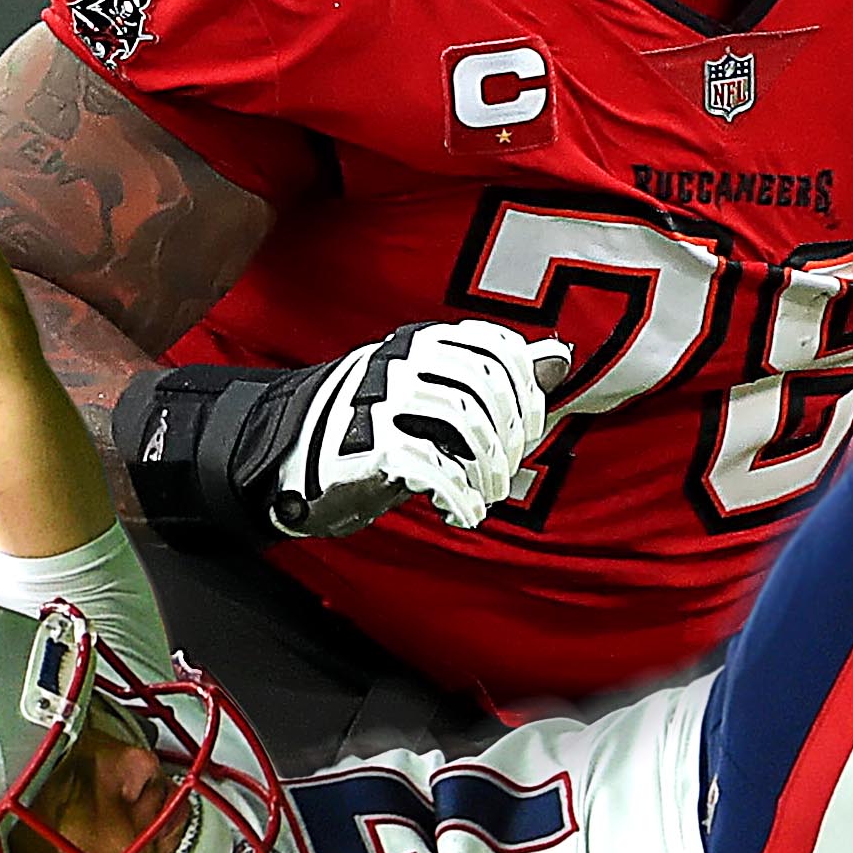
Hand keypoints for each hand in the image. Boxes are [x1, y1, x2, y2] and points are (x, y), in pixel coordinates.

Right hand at [287, 321, 574, 534]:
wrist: (294, 460)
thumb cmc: (376, 427)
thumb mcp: (433, 392)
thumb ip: (493, 375)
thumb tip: (558, 356)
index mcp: (422, 341)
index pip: (497, 348)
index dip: (527, 393)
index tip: (528, 430)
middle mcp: (401, 361)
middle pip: (487, 386)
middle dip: (512, 436)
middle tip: (506, 470)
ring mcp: (381, 401)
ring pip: (466, 423)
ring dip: (490, 469)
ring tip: (486, 493)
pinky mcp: (369, 447)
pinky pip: (435, 469)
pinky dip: (462, 497)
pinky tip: (462, 512)